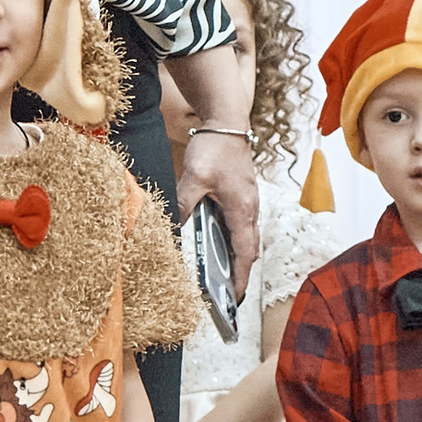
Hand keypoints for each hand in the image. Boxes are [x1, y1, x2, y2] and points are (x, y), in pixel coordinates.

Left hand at [177, 130, 258, 297]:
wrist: (227, 122)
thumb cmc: (216, 148)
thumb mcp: (194, 177)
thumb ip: (184, 203)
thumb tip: (172, 228)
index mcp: (242, 210)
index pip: (245, 254)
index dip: (239, 278)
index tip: (234, 298)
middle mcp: (249, 209)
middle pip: (248, 250)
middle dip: (238, 273)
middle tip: (226, 294)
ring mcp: (247, 202)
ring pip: (244, 238)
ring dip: (235, 257)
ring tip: (220, 275)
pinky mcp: (241, 195)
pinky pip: (238, 224)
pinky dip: (230, 239)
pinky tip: (215, 242)